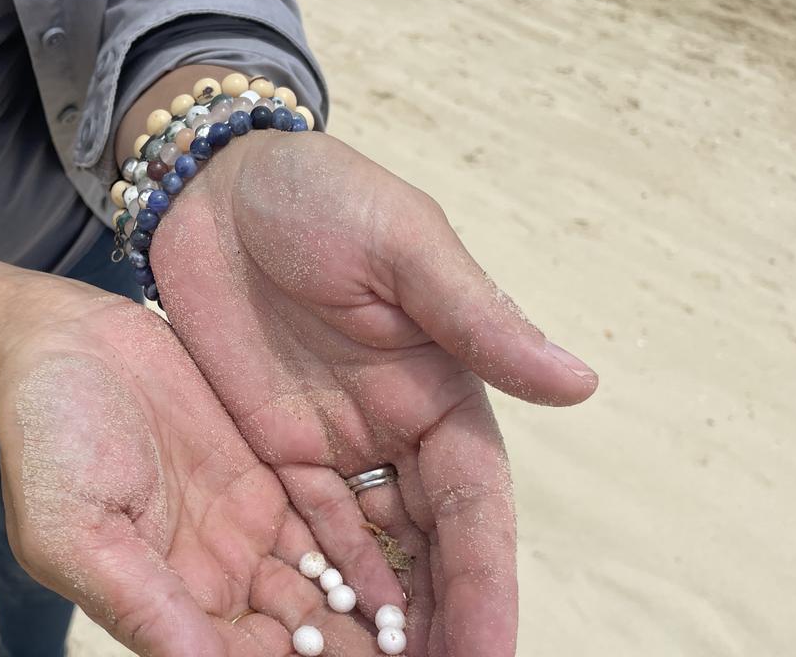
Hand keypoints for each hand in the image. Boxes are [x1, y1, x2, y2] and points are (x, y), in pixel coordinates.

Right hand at [0, 294, 385, 655]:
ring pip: (321, 591)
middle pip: (295, 639)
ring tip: (430, 632)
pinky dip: (367, 553)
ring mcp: (243, 528)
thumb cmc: (48, 436)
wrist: (62, 342)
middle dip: (352, 655)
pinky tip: (417, 569)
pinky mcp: (267, 477)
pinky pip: (327, 525)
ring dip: (370, 617)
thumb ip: (141, 603)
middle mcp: (212, 578)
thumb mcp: (77, 528)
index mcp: (163, 604)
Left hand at [148, 131, 599, 656]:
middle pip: (431, 547)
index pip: (476, 506)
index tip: (491, 652)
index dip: (484, 581)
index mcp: (444, 387)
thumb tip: (579, 384)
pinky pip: (305, 531)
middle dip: (441, 621)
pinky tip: (325, 636)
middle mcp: (398, 430)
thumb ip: (477, 320)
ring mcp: (335, 446)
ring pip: (372, 553)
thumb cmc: (320, 196)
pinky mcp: (273, 448)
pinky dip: (323, 584)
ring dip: (384, 621)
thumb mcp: (405, 246)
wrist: (215, 185)